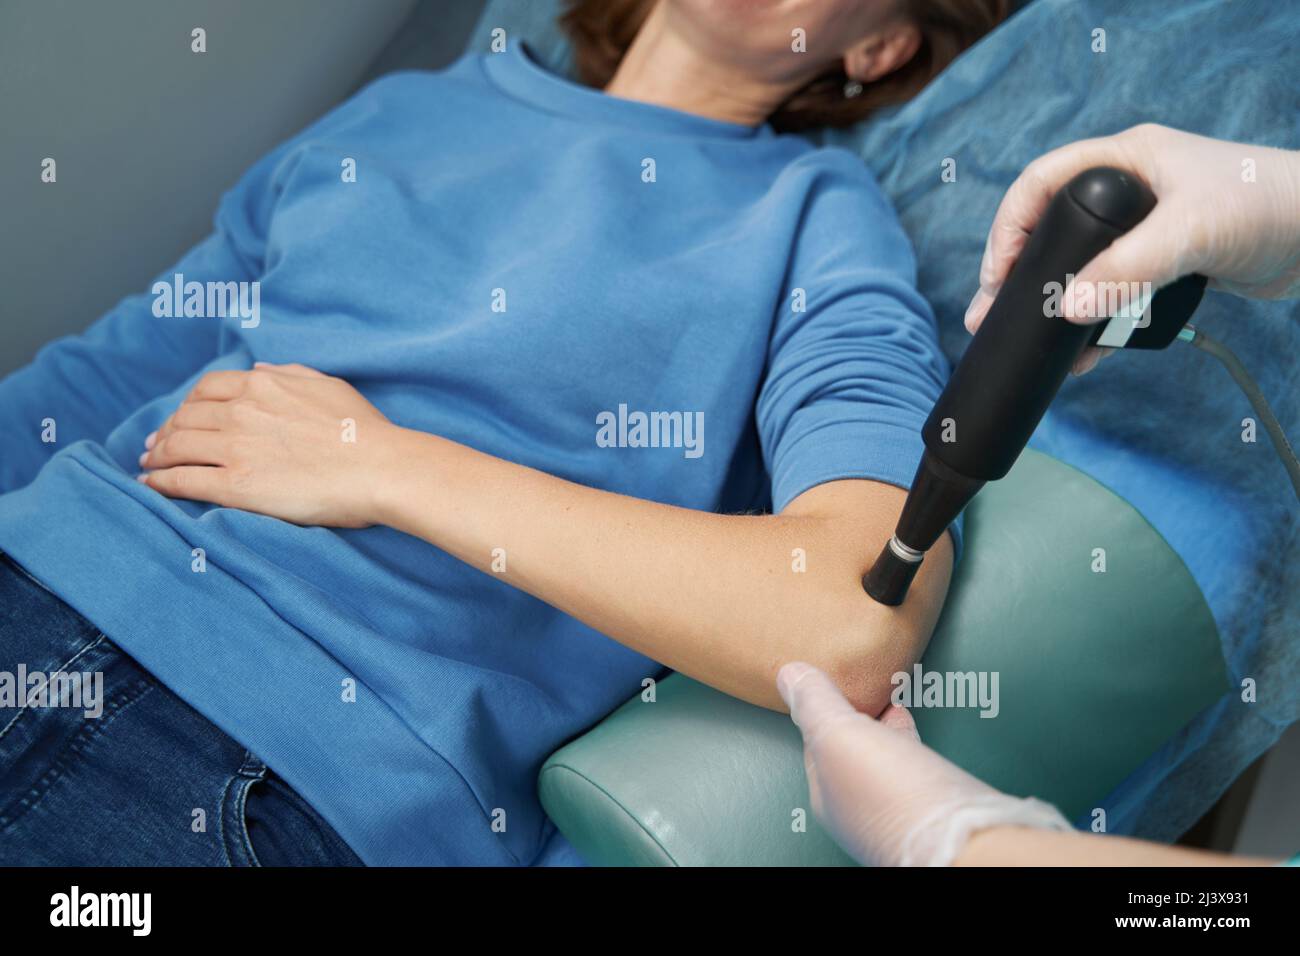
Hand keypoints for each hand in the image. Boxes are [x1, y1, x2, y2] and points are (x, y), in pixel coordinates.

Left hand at [138, 363, 396, 526]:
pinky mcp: (235, 485)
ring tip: (149, 464)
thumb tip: (260, 370)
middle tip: (156, 443)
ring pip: (177, 445)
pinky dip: (159, 481)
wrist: (379, 468)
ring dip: (157, 454)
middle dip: (166, 430)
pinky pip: (183, 480)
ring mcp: (235, 448)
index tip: (183, 417)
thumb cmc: (365, 430)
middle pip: (186, 417)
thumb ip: (289, 374)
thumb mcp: (328, 385)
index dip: (189, 403)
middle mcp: (242, 411)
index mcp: (263, 385)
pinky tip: (149, 485)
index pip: (208, 389)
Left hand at [776, 661, 1070, 865]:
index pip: (816, 744)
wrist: (960, 837)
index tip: (829, 683)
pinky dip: (911, 738)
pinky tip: (920, 728)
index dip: (822, 710)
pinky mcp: (934, 804)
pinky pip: (915, 762)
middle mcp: (860, 808)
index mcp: (828, 796)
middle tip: (861, 689)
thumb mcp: (837, 735)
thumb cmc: (892, 797)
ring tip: (891, 700)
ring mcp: (898, 808)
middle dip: (856, 720)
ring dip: (885, 728)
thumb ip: (815, 704)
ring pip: (885, 757)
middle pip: (853, 752)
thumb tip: (789, 676)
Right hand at [965, 124, 1299, 373]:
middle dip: (1019, 277)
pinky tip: (1083, 352)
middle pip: (1050, 231)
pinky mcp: (1164, 263)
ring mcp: (1145, 228)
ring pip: (1080, 268)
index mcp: (1124, 159)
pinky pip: (1113, 293)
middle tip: (989, 316)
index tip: (996, 279)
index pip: (1040, 185)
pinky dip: (1096, 323)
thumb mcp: (1189, 232)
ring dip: (1055, 307)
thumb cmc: (1268, 206)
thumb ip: (1125, 269)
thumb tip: (1063, 309)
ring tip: (1029, 342)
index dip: (1008, 230)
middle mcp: (1129, 190)